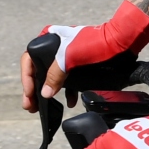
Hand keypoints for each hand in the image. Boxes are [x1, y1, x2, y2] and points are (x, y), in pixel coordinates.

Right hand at [20, 3, 148, 112]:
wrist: (121, 42)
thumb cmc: (95, 43)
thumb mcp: (70, 57)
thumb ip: (55, 75)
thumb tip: (44, 94)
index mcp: (49, 39)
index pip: (29, 60)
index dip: (26, 79)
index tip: (29, 96)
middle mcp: (55, 47)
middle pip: (39, 71)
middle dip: (35, 91)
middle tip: (31, 108)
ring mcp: (68, 57)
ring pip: (53, 78)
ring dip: (49, 94)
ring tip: (44, 109)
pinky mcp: (79, 66)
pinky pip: (68, 81)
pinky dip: (68, 92)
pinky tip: (70, 102)